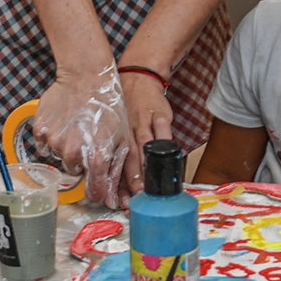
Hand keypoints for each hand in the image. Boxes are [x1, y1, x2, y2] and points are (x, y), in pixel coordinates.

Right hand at [32, 65, 129, 208]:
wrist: (86, 77)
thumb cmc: (109, 107)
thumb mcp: (123, 140)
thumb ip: (121, 173)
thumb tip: (119, 201)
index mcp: (96, 158)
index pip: (94, 192)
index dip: (98, 189)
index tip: (98, 180)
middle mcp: (73, 153)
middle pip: (75, 171)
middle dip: (82, 160)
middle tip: (89, 138)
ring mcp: (54, 142)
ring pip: (59, 156)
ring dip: (67, 146)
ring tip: (77, 126)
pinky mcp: (40, 130)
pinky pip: (44, 143)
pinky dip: (52, 136)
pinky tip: (63, 122)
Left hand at [118, 70, 171, 193]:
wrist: (138, 78)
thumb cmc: (126, 108)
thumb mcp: (115, 128)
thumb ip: (119, 153)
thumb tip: (115, 182)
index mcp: (116, 138)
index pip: (114, 165)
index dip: (115, 184)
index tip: (116, 201)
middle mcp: (127, 132)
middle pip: (128, 160)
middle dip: (129, 181)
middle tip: (132, 200)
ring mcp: (144, 123)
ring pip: (143, 148)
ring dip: (144, 168)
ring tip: (146, 187)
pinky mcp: (159, 116)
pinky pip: (162, 130)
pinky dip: (164, 143)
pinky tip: (166, 157)